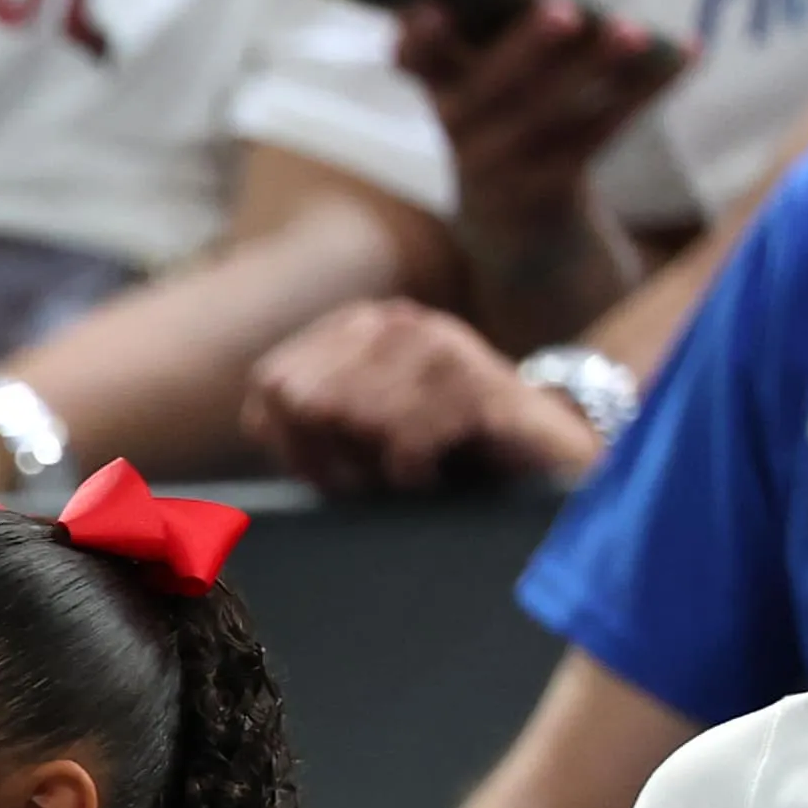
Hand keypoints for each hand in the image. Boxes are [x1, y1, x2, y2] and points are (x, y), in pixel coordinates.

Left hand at [242, 301, 598, 497]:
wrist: (551, 452)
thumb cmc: (449, 447)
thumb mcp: (370, 431)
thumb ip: (311, 422)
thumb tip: (256, 418)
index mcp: (364, 327)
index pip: (272, 383)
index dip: (283, 441)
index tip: (323, 473)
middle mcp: (399, 325)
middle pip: (301, 400)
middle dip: (320, 457)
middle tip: (365, 482)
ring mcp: (441, 350)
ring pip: (350, 419)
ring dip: (367, 471)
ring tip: (405, 478)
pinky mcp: (477, 389)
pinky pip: (404, 445)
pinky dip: (411, 478)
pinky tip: (435, 478)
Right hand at [393, 0, 686, 265]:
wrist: (509, 227)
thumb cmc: (502, 116)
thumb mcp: (484, 74)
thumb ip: (496, 23)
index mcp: (442, 88)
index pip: (415, 61)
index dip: (419, 37)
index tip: (429, 4)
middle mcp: (462, 131)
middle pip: (489, 90)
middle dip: (527, 47)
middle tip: (564, 9)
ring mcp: (505, 166)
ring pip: (552, 115)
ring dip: (595, 69)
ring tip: (633, 30)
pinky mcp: (553, 186)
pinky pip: (603, 132)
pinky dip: (644, 91)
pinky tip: (685, 53)